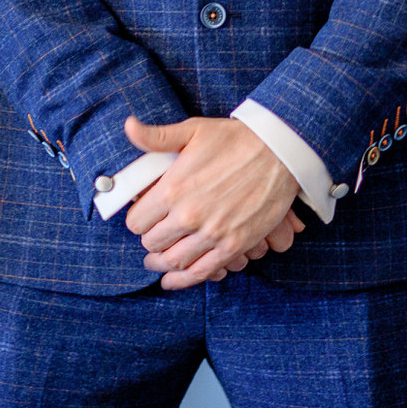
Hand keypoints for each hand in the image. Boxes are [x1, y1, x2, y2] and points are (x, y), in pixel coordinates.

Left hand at [121, 116, 299, 288]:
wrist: (278, 151)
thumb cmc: (235, 138)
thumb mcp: (192, 130)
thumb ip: (156, 136)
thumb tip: (128, 126)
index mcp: (173, 188)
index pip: (136, 221)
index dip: (137, 220)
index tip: (143, 218)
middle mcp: (189, 215)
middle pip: (152, 243)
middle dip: (150, 241)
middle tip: (152, 237)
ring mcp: (212, 233)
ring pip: (173, 262)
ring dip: (162, 264)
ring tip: (157, 262)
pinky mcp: (234, 245)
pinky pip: (201, 272)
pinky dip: (183, 281)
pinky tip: (172, 281)